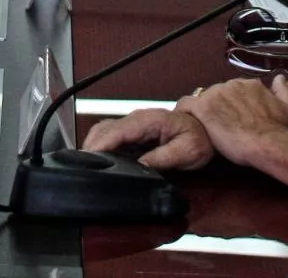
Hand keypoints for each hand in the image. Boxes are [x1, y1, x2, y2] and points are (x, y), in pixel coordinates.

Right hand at [81, 108, 214, 170]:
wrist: (205, 130)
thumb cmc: (198, 138)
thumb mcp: (187, 152)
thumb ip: (163, 157)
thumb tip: (140, 165)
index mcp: (148, 120)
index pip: (117, 130)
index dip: (101, 144)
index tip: (89, 158)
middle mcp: (137, 119)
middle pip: (104, 129)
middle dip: (90, 147)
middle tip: (83, 168)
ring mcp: (133, 124)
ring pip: (104, 131)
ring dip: (93, 146)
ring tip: (86, 166)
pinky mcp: (133, 132)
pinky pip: (110, 136)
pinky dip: (100, 146)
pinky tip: (98, 161)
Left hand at [176, 78, 287, 167]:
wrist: (267, 142)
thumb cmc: (278, 129)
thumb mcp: (287, 108)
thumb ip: (282, 91)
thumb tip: (279, 78)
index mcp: (248, 84)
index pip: (232, 90)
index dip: (229, 103)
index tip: (229, 115)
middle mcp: (230, 85)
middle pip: (216, 93)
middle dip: (216, 107)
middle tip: (218, 124)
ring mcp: (215, 94)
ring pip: (201, 98)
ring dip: (202, 110)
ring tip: (203, 126)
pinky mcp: (203, 107)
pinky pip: (185, 105)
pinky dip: (184, 111)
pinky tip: (183, 121)